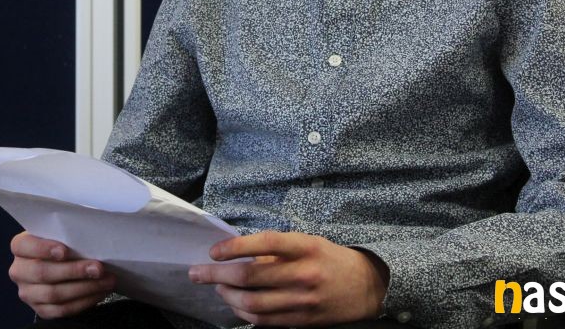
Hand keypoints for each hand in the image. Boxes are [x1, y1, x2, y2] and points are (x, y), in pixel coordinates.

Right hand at [9, 231, 115, 319]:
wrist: (56, 265)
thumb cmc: (60, 244)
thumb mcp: (58, 234)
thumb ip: (66, 235)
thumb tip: (91, 239)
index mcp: (20, 247)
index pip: (23, 246)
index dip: (43, 249)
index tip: (65, 251)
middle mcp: (19, 271)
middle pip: (42, 273)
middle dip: (74, 271)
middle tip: (98, 268)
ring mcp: (28, 293)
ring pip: (54, 294)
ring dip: (84, 288)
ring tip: (106, 280)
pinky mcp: (40, 309)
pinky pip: (62, 310)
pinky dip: (83, 302)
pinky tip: (99, 292)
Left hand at [188, 231, 387, 326]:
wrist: (367, 287)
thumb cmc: (330, 259)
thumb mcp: (307, 243)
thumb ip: (276, 250)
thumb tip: (237, 256)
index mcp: (305, 248)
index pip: (265, 243)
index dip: (235, 247)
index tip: (213, 251)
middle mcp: (304, 274)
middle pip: (251, 276)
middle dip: (216, 274)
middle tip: (196, 272)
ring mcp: (303, 301)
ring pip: (253, 303)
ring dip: (227, 296)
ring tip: (218, 288)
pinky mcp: (302, 321)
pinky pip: (264, 321)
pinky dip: (243, 313)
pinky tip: (235, 303)